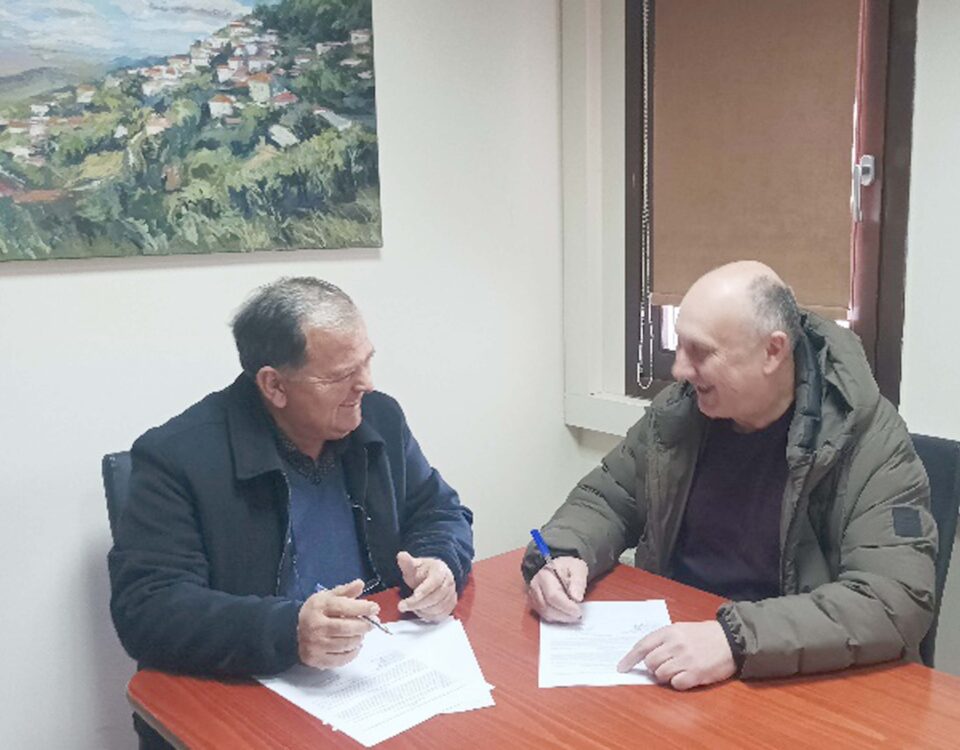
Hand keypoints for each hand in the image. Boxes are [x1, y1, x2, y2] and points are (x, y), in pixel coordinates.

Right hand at [297, 579, 377, 668]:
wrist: (294, 630)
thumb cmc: (316, 612)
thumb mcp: (327, 597)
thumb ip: (345, 591)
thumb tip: (360, 584)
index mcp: (318, 607)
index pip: (344, 607)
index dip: (362, 608)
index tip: (374, 608)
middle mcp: (315, 626)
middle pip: (346, 628)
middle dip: (364, 625)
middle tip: (372, 623)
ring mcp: (314, 645)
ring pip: (346, 644)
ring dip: (359, 638)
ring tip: (361, 633)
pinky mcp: (316, 659)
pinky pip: (341, 659)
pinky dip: (352, 653)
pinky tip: (355, 646)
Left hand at [396, 551, 456, 620]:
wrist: (433, 577)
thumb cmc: (422, 573)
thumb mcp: (413, 566)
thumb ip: (407, 563)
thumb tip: (401, 555)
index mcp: (440, 570)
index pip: (435, 581)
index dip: (424, 589)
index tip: (413, 595)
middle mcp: (449, 582)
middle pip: (436, 597)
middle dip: (418, 603)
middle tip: (402, 606)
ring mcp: (452, 594)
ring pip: (438, 607)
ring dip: (423, 609)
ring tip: (412, 606)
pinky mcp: (451, 605)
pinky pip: (441, 615)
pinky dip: (429, 615)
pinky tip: (421, 610)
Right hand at [527, 557, 587, 622]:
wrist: (558, 567)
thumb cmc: (567, 567)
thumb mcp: (578, 569)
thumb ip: (578, 582)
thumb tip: (577, 598)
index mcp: (545, 575)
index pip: (553, 595)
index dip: (566, 606)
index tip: (578, 612)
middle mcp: (535, 586)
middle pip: (546, 607)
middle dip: (564, 615)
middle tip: (578, 615)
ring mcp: (533, 595)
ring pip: (544, 613)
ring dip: (560, 618)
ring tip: (573, 615)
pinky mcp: (534, 602)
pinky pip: (543, 615)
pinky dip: (556, 618)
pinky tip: (565, 614)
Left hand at [617, 620, 735, 689]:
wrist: (731, 640)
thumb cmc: (704, 635)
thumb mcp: (681, 629)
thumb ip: (663, 640)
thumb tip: (644, 656)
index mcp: (670, 631)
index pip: (642, 646)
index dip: (630, 658)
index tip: (621, 667)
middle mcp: (676, 645)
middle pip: (650, 663)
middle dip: (652, 668)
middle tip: (662, 666)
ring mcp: (686, 660)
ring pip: (660, 675)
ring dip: (665, 676)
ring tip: (677, 670)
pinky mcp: (696, 674)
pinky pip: (676, 684)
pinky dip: (678, 683)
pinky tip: (687, 676)